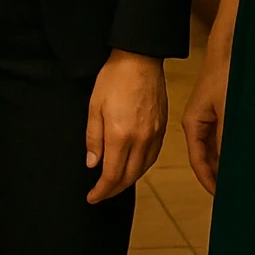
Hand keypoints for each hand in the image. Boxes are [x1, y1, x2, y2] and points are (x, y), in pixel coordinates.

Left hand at [85, 50, 166, 202]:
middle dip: (113, 190)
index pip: (112, 176)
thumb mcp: (94, 106)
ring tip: (114, 182)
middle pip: (129, 178)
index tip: (91, 197)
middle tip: (100, 193)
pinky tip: (133, 165)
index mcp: (121, 136)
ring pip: (142, 169)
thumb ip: (93, 138)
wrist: (139, 57)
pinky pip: (153, 156)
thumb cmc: (114, 77)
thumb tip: (93, 164)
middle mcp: (141, 139)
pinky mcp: (162, 127)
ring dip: (128, 180)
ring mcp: (154, 134)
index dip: (101, 191)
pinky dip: (141, 167)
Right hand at [182, 47, 229, 194]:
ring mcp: (207, 118)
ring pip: (214, 149)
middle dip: (218, 176)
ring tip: (240, 180)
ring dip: (224, 164)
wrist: (229, 48)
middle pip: (205, 158)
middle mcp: (197, 124)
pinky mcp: (217, 112)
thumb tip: (228, 168)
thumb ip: (225, 140)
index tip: (222, 199)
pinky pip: (221, 139)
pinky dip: (229, 150)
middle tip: (235, 194)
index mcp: (192, 124)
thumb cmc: (226, 76)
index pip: (198, 162)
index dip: (209, 182)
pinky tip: (242, 158)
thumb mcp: (227, 112)